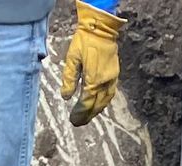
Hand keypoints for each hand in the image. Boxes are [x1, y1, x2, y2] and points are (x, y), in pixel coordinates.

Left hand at [62, 3, 119, 124]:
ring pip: (105, 101)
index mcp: (94, 79)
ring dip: (96, 111)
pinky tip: (97, 104)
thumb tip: (66, 97)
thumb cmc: (84, 41)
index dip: (79, 113)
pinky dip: (103, 102)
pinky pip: (110, 94)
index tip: (72, 119)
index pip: (86, 102)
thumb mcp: (72, 58)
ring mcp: (112, 78)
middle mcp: (104, 82)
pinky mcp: (115, 74)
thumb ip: (69, 79)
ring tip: (87, 116)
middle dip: (87, 116)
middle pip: (96, 105)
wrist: (101, 27)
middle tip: (78, 122)